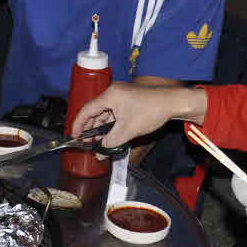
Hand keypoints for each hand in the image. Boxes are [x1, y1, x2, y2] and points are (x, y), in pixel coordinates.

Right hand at [71, 83, 205, 149]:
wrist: (172, 103)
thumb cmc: (151, 111)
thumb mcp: (127, 130)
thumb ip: (111, 142)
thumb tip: (99, 153)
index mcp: (110, 96)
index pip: (87, 110)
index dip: (78, 125)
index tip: (74, 136)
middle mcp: (113, 93)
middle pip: (95, 111)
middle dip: (90, 128)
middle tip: (86, 142)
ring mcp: (121, 95)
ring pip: (105, 113)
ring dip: (101, 127)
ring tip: (99, 142)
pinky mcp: (129, 99)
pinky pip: (114, 112)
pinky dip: (111, 124)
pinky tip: (111, 135)